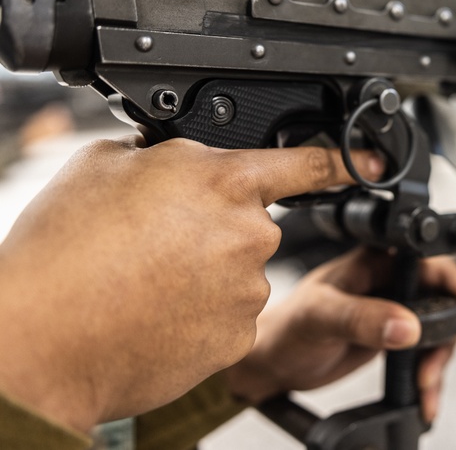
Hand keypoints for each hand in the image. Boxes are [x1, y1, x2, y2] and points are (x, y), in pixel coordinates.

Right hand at [0, 136, 379, 432]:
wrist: (42, 338)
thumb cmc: (64, 252)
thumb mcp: (104, 166)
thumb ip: (160, 156)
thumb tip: (172, 160)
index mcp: (224, 181)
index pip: (306, 164)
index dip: (344, 161)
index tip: (372, 163)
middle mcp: (248, 234)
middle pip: (252, 225)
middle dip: (215, 230)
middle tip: (157, 242)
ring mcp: (247, 291)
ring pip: (237, 274)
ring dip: (203, 276)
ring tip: (144, 281)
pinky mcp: (236, 338)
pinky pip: (227, 318)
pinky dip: (199, 317)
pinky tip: (155, 314)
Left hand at [224, 247, 455, 422]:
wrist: (270, 363)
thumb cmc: (284, 327)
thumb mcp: (321, 317)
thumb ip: (363, 317)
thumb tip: (407, 325)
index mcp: (377, 260)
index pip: (435, 263)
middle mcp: (391, 280)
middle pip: (446, 300)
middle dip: (448, 338)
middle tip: (432, 367)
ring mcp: (395, 309)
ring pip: (441, 331)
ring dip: (439, 363)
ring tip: (423, 386)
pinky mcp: (394, 336)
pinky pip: (425, 353)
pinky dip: (429, 377)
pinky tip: (424, 395)